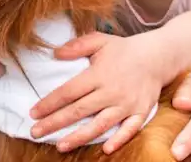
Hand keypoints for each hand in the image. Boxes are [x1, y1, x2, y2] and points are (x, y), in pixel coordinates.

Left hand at [30, 32, 170, 152]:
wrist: (157, 56)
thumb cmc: (124, 49)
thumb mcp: (100, 40)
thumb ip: (77, 45)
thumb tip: (55, 53)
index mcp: (99, 74)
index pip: (68, 92)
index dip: (49, 103)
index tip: (33, 113)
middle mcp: (111, 91)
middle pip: (79, 111)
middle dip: (55, 123)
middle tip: (35, 132)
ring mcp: (127, 104)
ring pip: (100, 125)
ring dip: (79, 137)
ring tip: (60, 146)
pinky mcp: (141, 112)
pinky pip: (130, 130)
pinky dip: (119, 140)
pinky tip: (106, 150)